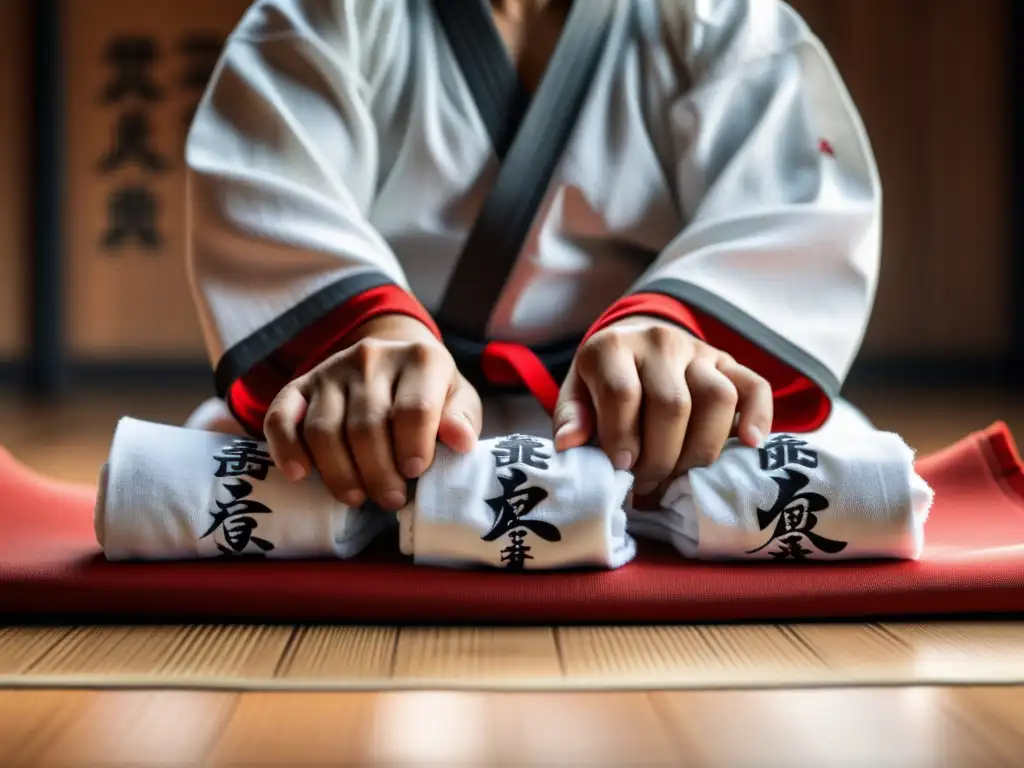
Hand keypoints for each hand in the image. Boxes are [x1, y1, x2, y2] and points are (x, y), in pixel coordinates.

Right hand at [264, 315, 481, 509]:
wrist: (395, 362)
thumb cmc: (431, 393)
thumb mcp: (458, 400)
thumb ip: (462, 419)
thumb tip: (460, 441)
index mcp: (420, 358)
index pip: (414, 409)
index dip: (413, 447)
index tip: (415, 473)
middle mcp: (372, 357)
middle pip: (367, 426)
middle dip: (379, 473)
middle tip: (391, 500)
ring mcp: (332, 370)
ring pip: (325, 430)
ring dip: (340, 473)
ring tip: (358, 497)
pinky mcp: (300, 385)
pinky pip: (281, 417)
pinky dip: (286, 448)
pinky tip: (299, 474)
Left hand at [552, 317, 772, 496]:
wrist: (636, 343)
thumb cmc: (603, 380)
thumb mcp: (576, 392)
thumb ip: (572, 416)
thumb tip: (570, 444)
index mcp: (612, 347)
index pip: (624, 394)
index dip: (623, 438)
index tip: (621, 469)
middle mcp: (659, 342)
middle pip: (673, 404)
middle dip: (661, 456)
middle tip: (648, 486)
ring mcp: (699, 351)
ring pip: (716, 399)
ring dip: (700, 449)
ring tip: (682, 477)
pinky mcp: (729, 363)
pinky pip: (755, 386)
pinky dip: (758, 416)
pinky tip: (749, 443)